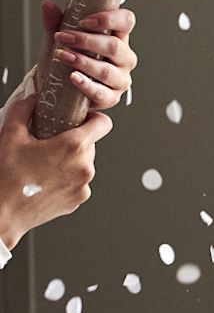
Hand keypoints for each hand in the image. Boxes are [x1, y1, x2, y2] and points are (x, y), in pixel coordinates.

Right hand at [0, 94, 111, 251]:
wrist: (4, 212)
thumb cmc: (7, 178)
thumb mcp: (11, 135)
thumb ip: (24, 110)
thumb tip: (31, 100)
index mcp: (74, 147)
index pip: (103, 123)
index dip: (94, 118)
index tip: (83, 119)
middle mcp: (84, 167)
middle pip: (90, 144)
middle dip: (74, 141)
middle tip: (51, 143)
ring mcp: (83, 185)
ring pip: (84, 163)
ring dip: (70, 160)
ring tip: (45, 164)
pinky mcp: (78, 200)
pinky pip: (79, 181)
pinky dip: (67, 178)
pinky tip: (46, 179)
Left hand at [38, 0, 137, 111]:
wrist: (60, 88)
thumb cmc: (67, 60)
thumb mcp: (61, 39)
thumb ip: (55, 22)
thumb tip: (48, 5)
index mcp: (118, 37)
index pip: (126, 21)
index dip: (110, 18)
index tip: (85, 21)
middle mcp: (124, 58)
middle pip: (115, 46)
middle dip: (87, 41)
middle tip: (64, 38)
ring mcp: (120, 79)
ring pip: (107, 70)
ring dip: (83, 62)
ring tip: (63, 56)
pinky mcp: (111, 98)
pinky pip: (101, 93)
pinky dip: (86, 85)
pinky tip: (73, 77)